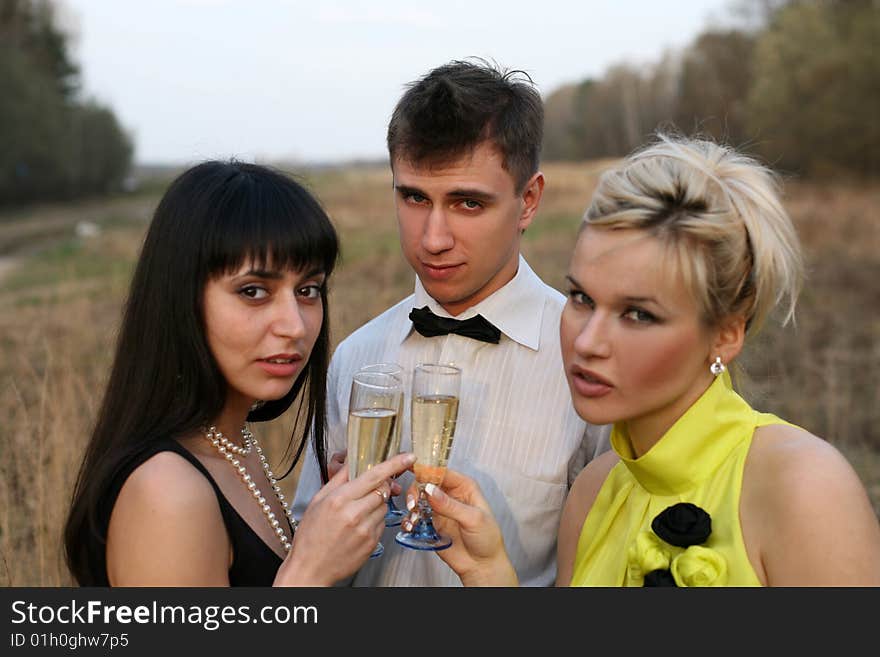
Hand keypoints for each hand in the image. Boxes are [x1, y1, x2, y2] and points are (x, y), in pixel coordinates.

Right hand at [273, 452, 415, 585]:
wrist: (310, 568)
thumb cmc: (311, 535)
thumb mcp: (318, 500)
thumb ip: (339, 479)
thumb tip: (352, 460)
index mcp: (339, 499)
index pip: (374, 475)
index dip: (394, 464)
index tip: (408, 457)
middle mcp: (354, 513)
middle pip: (383, 490)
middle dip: (380, 486)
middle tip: (368, 491)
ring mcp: (365, 529)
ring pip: (384, 506)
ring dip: (376, 505)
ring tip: (357, 513)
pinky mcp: (372, 543)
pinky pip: (382, 523)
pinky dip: (374, 520)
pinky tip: (359, 526)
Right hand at [402, 469, 517, 586]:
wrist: (482, 565)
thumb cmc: (487, 539)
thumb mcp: (472, 519)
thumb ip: (450, 505)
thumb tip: (430, 490)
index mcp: (464, 487)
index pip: (442, 472)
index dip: (427, 472)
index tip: (416, 477)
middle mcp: (450, 495)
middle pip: (426, 482)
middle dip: (416, 490)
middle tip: (413, 503)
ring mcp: (439, 509)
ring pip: (419, 498)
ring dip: (412, 505)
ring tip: (413, 517)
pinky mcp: (431, 523)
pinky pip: (416, 516)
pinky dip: (410, 519)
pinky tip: (412, 526)